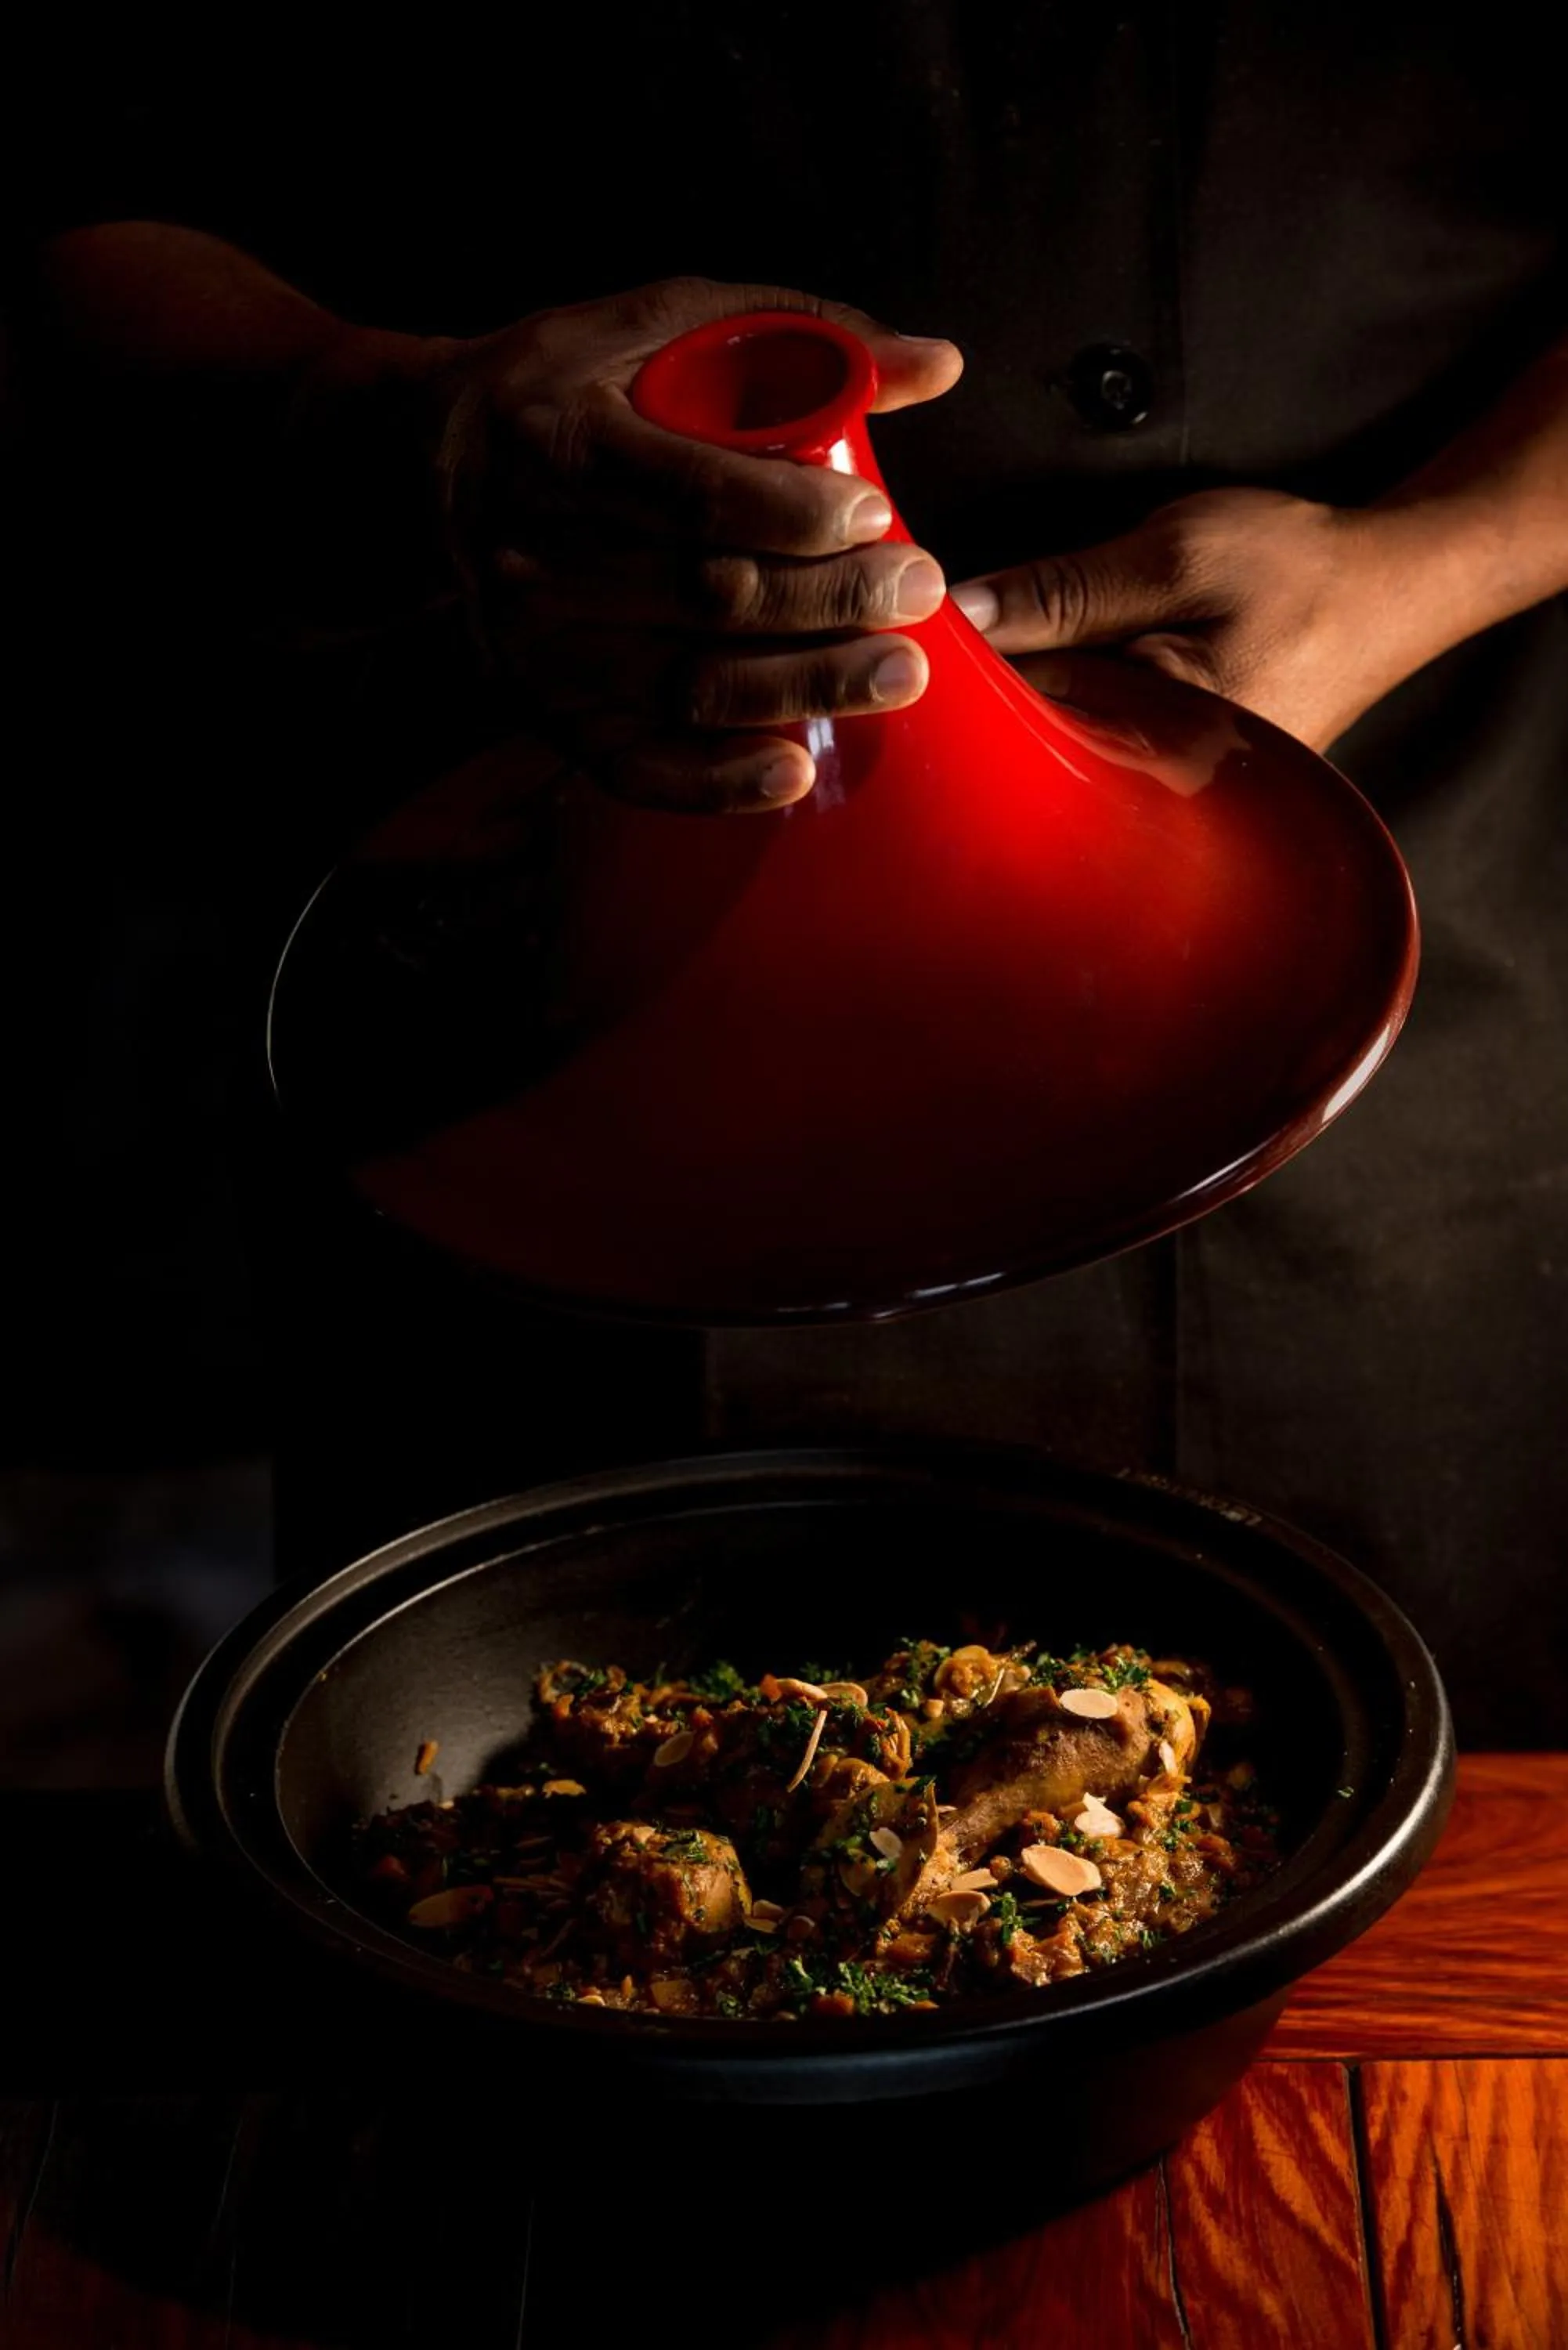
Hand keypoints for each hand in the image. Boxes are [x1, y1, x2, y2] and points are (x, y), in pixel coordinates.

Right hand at [432, 276, 960, 809]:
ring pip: (688, 685)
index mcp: (561, 440)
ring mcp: (534, 643)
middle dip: (831, 599)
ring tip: (898, 672)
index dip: (794, 514)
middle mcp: (534, 552)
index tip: (875, 513)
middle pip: (707, 596)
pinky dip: (716, 781)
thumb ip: (800, 334)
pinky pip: (633, 765)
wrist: (427, 456)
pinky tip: (791, 770)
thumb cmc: (567, 382)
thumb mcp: (663, 322)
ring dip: (806, 688)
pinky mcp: (538, 706)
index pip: (693, 494)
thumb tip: (934, 365)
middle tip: (917, 588)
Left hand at [950, 488, 1414, 752]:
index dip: (963, 684)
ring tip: (1006, 668)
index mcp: (1155, 743)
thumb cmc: (1297, 569)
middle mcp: (1157, 789)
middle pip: (1031, 750)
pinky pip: (1093, 748)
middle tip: (944, 657)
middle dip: (987, 706)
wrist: (1393, 589)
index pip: (1019, 724)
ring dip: (1024, 710)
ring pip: (1058, 751)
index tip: (914, 647)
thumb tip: (963, 612)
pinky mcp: (1173, 775)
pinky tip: (1059, 682)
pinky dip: (1066, 713)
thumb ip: (1064, 589)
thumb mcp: (1173, 558)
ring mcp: (1166, 791)